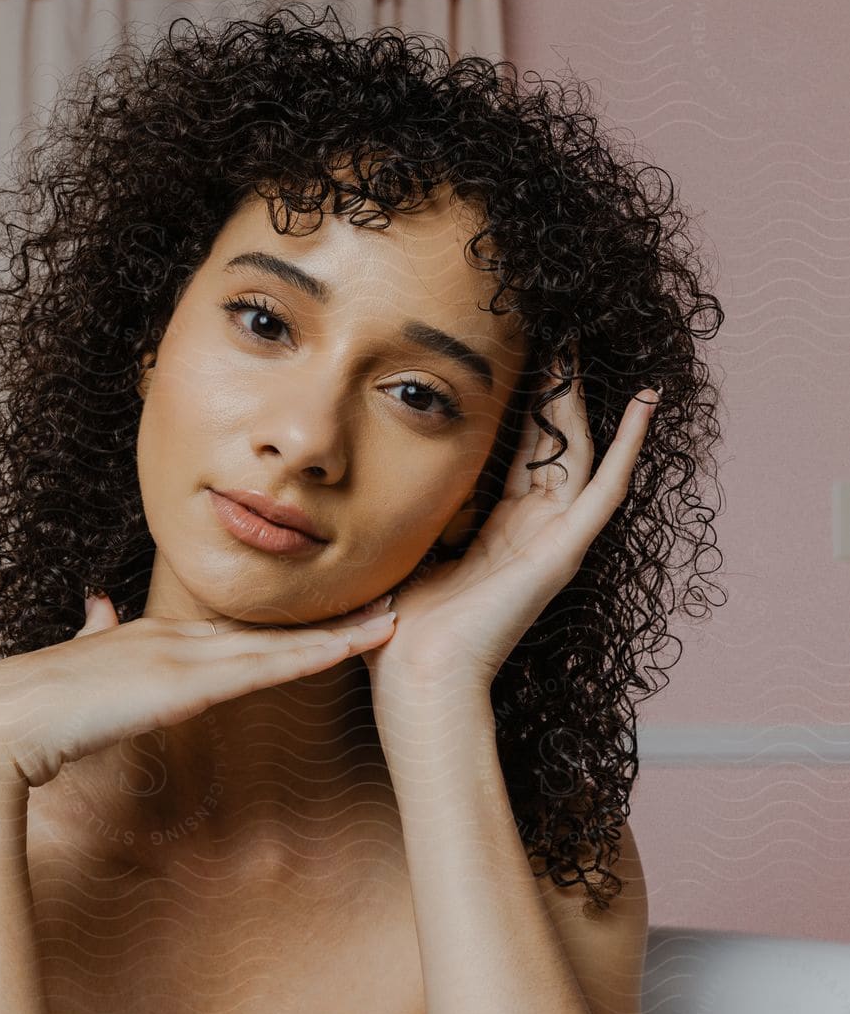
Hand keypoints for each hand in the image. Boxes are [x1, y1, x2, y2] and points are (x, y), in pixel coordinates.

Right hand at [0, 590, 398, 789]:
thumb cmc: (22, 713)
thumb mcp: (67, 668)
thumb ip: (90, 635)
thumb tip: (95, 601)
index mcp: (145, 640)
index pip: (231, 632)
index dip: (281, 625)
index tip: (324, 618)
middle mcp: (170, 639)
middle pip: (266, 629)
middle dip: (327, 619)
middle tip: (388, 599)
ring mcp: (178, 657)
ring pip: (277, 644)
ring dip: (338, 632)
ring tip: (392, 618)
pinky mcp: (183, 684)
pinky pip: (264, 668)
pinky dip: (312, 654)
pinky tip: (351, 646)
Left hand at [365, 358, 661, 730]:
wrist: (418, 677)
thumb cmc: (402, 633)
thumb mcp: (403, 555)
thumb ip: (406, 519)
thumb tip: (367, 486)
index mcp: (497, 534)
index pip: (519, 456)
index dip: (523, 409)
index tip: (520, 359)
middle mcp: (532, 533)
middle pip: (554, 446)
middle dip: (555, 391)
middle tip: (559, 336)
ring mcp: (553, 541)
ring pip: (579, 454)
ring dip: (583, 401)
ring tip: (584, 348)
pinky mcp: (564, 552)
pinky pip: (606, 490)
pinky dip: (630, 446)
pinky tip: (646, 402)